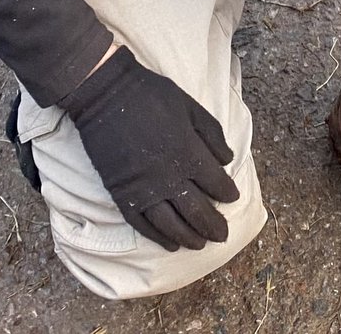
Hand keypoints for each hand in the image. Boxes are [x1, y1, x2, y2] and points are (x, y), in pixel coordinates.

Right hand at [56, 46, 238, 250]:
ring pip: (171, 224)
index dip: (227, 193)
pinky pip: (142, 224)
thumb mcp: (191, 107)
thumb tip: (229, 160)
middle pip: (197, 209)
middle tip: (223, 235)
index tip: (233, 198)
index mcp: (188, 152)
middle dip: (212, 224)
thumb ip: (212, 134)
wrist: (106, 96)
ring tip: (200, 245)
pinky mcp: (121, 194)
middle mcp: (168, 177)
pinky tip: (170, 244)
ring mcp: (143, 189)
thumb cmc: (152, 96)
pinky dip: (158, 237)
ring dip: (188, 236)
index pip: (215, 182)